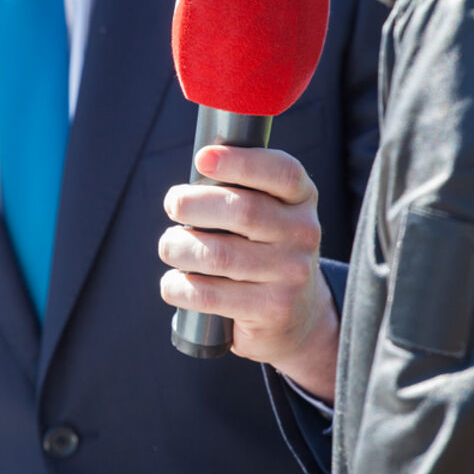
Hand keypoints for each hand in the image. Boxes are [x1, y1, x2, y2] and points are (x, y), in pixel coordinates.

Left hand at [158, 145, 338, 401]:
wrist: (295, 316)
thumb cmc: (261, 249)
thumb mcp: (266, 213)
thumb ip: (237, 190)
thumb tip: (192, 176)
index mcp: (302, 198)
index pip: (281, 173)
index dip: (240, 162)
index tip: (202, 158)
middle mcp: (304, 233)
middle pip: (243, 210)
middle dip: (194, 203)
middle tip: (173, 205)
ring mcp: (292, 274)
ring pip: (219, 254)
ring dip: (179, 247)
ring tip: (170, 246)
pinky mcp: (273, 310)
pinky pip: (210, 294)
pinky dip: (179, 286)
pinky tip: (173, 283)